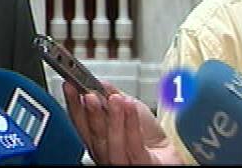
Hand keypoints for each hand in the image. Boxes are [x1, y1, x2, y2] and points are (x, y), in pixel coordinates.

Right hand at [63, 81, 183, 164]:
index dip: (73, 104)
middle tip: (89, 94)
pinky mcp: (142, 165)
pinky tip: (130, 107)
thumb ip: (110, 97)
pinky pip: (135, 146)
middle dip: (90, 113)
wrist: (172, 153)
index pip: (80, 123)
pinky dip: (131, 124)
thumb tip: (97, 82)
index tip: (69, 86)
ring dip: (112, 118)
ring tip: (114, 98)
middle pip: (94, 136)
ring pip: (112, 143)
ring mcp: (123, 162)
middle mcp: (105, 153)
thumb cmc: (149, 135)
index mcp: (97, 139)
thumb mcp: (127, 107)